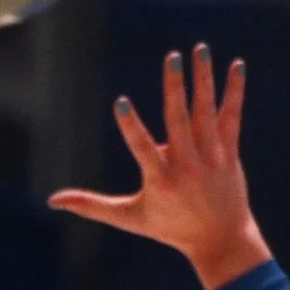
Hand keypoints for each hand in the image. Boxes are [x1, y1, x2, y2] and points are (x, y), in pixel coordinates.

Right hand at [48, 44, 269, 289]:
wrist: (221, 241)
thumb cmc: (169, 228)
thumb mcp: (129, 217)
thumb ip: (92, 206)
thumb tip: (52, 200)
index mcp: (160, 180)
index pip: (142, 148)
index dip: (130, 125)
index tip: (120, 101)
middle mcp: (187, 166)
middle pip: (179, 120)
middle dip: (175, 87)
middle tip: (171, 56)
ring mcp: (211, 158)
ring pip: (206, 112)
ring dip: (203, 79)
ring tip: (200, 48)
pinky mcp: (229, 153)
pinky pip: (231, 116)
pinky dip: (234, 91)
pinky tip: (236, 65)